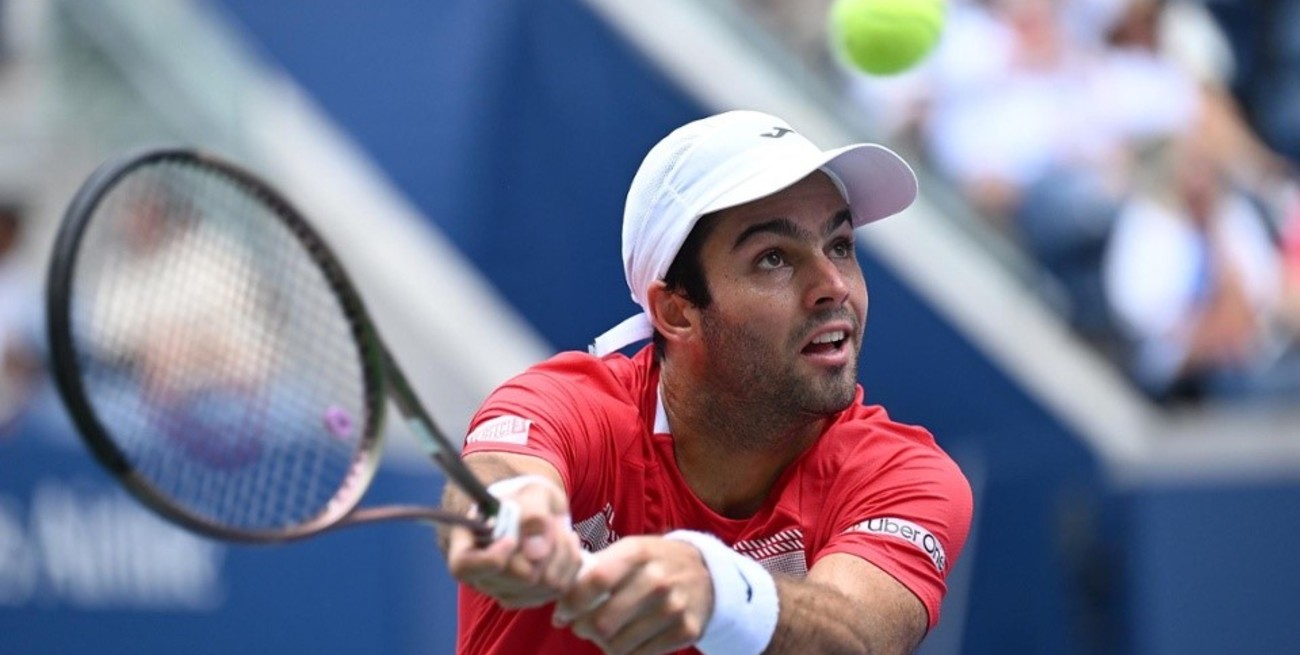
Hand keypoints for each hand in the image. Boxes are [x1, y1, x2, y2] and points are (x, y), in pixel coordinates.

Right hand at [446, 477, 584, 608]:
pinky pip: (558, 589)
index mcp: (467, 543)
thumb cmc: (526, 499)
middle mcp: (480, 574)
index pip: (464, 566)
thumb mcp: (531, 495)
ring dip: (562, 554)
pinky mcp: (529, 598)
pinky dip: (570, 565)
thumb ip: (533, 515)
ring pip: (543, 585)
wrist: (539, 512)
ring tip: (562, 531)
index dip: (491, 559)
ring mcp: (503, 590)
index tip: (513, 538)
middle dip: (546, 547)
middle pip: (517, 578)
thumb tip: (536, 554)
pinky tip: (568, 545)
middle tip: (554, 522)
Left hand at [553, 536, 713, 654]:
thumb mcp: (630, 550)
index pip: (595, 581)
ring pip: (619, 644)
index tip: (560, 614)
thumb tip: (558, 590)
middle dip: (582, 628)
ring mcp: (674, 607)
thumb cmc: (654, 562)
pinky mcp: (686, 630)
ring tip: (603, 634)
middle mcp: (658, 579)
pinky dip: (627, 653)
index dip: (570, 603)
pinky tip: (626, 641)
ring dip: (603, 644)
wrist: (706, 573)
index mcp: (638, 553)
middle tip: (580, 626)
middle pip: (603, 621)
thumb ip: (597, 566)